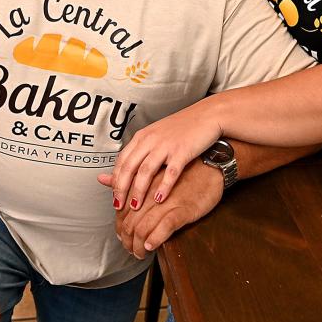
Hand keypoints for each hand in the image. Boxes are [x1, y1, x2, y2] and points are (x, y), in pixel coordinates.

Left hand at [102, 97, 221, 210]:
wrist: (208, 115)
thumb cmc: (182, 128)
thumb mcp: (156, 136)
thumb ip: (139, 151)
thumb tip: (128, 166)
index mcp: (142, 136)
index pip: (122, 160)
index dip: (115, 180)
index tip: (113, 195)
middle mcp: (150, 140)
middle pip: (129, 167)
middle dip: (121, 188)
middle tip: (118, 205)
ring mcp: (166, 145)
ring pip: (146, 171)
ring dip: (139, 190)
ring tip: (135, 206)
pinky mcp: (182, 151)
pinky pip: (170, 172)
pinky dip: (163, 187)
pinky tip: (159, 199)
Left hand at [115, 160, 222, 256]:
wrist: (211, 166)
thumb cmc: (180, 170)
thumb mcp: (151, 171)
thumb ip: (127, 177)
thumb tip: (101, 178)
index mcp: (141, 182)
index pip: (122, 209)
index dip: (119, 227)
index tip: (122, 237)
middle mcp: (150, 191)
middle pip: (129, 221)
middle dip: (127, 240)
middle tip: (130, 249)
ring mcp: (167, 200)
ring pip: (144, 226)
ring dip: (138, 245)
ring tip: (140, 252)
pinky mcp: (184, 208)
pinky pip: (165, 226)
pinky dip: (156, 238)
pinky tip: (152, 246)